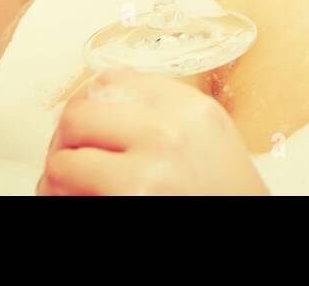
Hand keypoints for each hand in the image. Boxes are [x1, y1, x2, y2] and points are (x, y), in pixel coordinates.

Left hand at [37, 68, 268, 195]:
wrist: (249, 228)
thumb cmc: (226, 193)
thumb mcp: (208, 134)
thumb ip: (164, 109)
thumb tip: (98, 93)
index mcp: (190, 108)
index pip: (112, 80)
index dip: (88, 100)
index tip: (85, 119)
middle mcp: (168, 134)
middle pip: (79, 115)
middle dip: (66, 140)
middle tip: (69, 157)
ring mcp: (146, 174)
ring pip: (62, 161)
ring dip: (58, 177)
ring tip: (71, 188)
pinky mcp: (128, 203)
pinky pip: (66, 196)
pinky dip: (62, 200)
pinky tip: (79, 201)